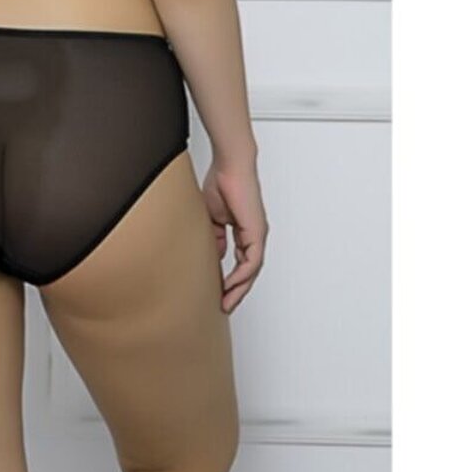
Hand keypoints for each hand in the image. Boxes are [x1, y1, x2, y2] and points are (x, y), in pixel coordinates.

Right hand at [201, 158, 267, 314]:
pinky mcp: (256, 232)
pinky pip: (251, 261)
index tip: (218, 292)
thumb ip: (215, 236)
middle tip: (224, 306)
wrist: (230, 166)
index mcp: (245, 232)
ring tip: (226, 302)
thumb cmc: (221, 183)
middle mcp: (254, 236)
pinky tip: (230, 285)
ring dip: (239, 288)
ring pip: (252, 270)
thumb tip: (214, 255)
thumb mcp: (213, 217)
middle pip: (248, 271)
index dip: (230, 279)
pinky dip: (241, 275)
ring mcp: (257, 235)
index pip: (240, 262)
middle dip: (236, 291)